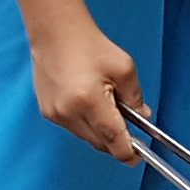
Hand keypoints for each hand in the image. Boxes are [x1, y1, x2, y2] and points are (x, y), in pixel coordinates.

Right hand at [30, 22, 142, 159]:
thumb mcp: (123, 68)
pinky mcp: (47, 112)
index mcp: (90, 102)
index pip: (113, 140)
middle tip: (128, 122)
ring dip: (99, 129)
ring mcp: (55, 114)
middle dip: (115, 138)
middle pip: (100, 143)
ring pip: (86, 136)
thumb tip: (142, 117)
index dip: (128, 152)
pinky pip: (73, 127)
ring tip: (105, 103)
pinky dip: (85, 122)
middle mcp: (68, 113)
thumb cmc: (88, 44)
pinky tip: (88, 102)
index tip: (137, 156)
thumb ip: (135, 97)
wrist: (55, 32)